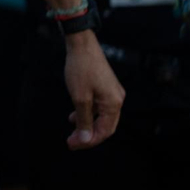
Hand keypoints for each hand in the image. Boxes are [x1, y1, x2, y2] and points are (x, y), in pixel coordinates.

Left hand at [63, 33, 123, 148]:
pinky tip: (74, 116)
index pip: (104, 131)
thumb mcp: (80, 97)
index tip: (73, 145)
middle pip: (105, 126)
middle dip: (88, 135)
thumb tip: (86, 139)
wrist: (82, 44)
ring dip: (86, 124)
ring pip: (101, 117)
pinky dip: (87, 113)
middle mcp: (117, 99)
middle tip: (72, 142)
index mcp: (114, 104)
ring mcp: (112, 93)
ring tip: (72, 131)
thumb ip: (84, 120)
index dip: (89, 141)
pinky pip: (98, 107)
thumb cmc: (81, 68)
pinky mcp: (105, 87)